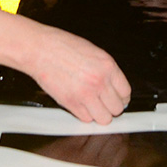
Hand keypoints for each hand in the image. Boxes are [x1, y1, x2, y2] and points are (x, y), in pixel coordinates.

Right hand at [0, 9, 130, 124]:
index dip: (121, 97)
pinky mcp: (71, 103)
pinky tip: (80, 104)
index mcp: (108, 66)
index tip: (117, 98)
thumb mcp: (94, 52)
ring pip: (104, 118)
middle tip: (104, 102)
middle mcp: (99, 82)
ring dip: (99, 114)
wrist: (41, 49)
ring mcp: (86, 94)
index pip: (126, 92)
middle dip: (111, 107)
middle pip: (117, 109)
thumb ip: (106, 70)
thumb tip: (114, 85)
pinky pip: (86, 119)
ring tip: (93, 106)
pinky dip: (84, 114)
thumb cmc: (63, 47)